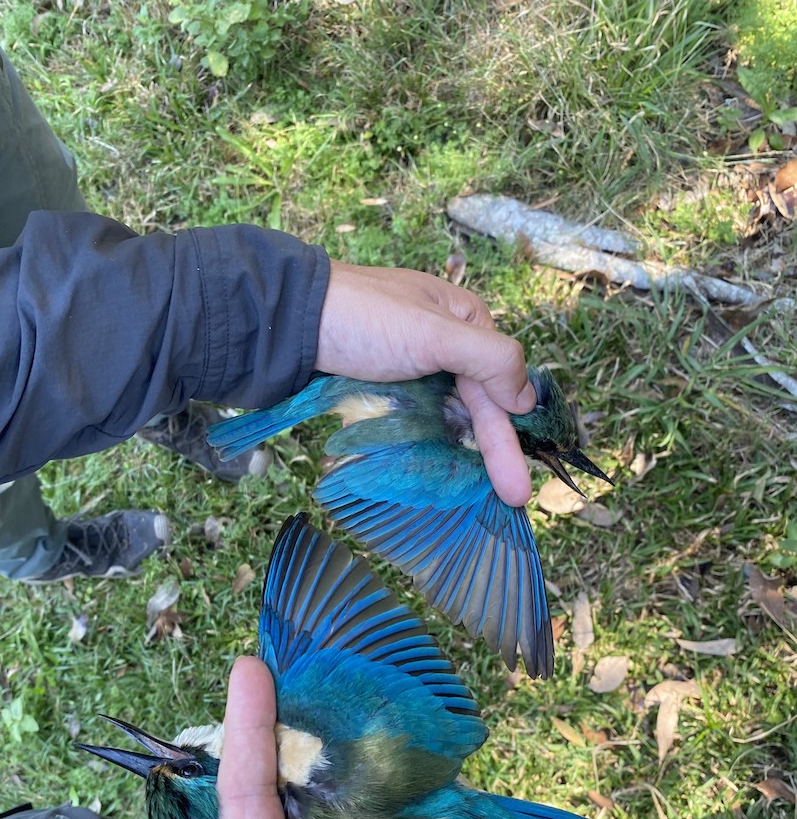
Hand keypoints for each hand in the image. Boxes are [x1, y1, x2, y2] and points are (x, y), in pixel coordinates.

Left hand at [168, 657, 579, 818]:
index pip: (242, 807)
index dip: (244, 736)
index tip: (249, 671)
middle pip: (279, 792)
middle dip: (278, 729)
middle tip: (286, 664)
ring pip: (325, 794)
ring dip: (324, 745)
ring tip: (328, 682)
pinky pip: (368, 803)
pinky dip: (370, 767)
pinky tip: (377, 728)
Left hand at [315, 260, 535, 505]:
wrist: (290, 321)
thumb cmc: (365, 319)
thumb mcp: (436, 333)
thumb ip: (489, 360)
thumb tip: (528, 400)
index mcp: (464, 321)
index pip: (498, 383)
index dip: (509, 432)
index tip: (517, 479)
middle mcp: (444, 343)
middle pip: (475, 405)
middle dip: (494, 451)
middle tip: (513, 498)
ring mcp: (412, 366)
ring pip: (448, 416)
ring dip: (464, 452)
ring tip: (480, 495)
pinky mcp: (383, 386)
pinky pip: (416, 420)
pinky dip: (430, 444)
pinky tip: (438, 472)